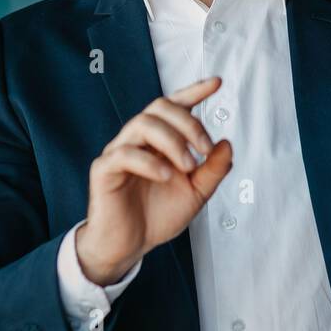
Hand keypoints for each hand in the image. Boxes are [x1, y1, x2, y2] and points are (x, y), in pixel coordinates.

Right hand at [76, 76, 232, 285]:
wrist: (130, 246)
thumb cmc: (158, 216)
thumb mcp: (196, 194)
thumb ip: (213, 171)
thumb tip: (227, 144)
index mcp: (159, 141)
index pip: (174, 106)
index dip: (194, 91)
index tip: (216, 83)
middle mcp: (138, 140)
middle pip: (159, 107)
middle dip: (188, 123)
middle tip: (205, 149)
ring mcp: (119, 151)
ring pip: (142, 124)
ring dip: (172, 142)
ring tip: (187, 167)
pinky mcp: (104, 169)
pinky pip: (124, 153)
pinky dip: (149, 162)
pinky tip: (165, 176)